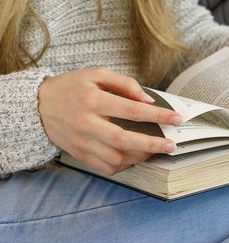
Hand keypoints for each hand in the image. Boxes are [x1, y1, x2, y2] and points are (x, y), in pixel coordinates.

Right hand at [38, 68, 181, 174]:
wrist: (38, 106)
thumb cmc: (72, 87)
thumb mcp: (96, 74)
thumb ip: (124, 84)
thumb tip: (148, 101)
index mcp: (92, 101)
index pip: (131, 110)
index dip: (157, 116)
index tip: (176, 119)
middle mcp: (87, 124)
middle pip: (125, 140)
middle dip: (152, 144)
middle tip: (172, 145)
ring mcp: (82, 142)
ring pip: (117, 157)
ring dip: (141, 156)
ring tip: (155, 150)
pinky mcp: (80, 154)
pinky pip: (106, 167)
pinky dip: (125, 165)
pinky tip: (135, 157)